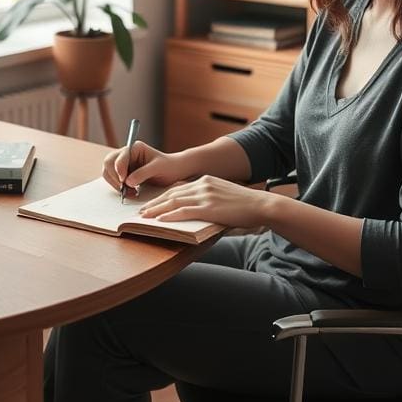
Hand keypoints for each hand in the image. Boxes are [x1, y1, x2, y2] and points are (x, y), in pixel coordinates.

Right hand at [101, 141, 195, 193]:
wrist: (174, 171)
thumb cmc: (168, 166)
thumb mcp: (158, 168)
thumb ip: (143, 173)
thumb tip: (127, 182)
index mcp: (135, 147)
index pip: (120, 156)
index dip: (119, 168)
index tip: (123, 180)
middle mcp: (127, 153)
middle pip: (109, 162)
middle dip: (114, 177)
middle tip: (125, 188)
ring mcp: (124, 163)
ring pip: (108, 171)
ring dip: (115, 184)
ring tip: (130, 192)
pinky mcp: (123, 172)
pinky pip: (113, 179)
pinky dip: (118, 187)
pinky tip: (130, 192)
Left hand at [138, 175, 276, 227]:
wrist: (260, 205)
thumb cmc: (244, 204)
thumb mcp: (223, 194)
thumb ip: (208, 198)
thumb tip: (195, 209)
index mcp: (205, 180)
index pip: (178, 188)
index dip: (162, 197)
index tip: (151, 203)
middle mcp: (203, 185)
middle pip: (172, 194)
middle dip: (155, 203)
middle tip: (141, 211)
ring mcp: (205, 196)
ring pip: (174, 202)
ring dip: (157, 210)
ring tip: (144, 217)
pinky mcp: (209, 208)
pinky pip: (184, 211)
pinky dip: (170, 216)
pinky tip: (160, 220)